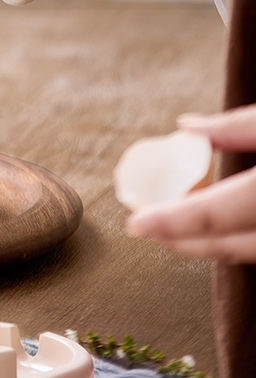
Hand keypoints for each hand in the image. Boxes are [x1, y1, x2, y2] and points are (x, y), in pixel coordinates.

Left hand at [127, 105, 255, 263]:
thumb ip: (237, 127)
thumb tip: (187, 127)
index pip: (216, 213)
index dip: (172, 221)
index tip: (134, 223)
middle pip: (229, 244)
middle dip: (183, 239)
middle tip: (143, 228)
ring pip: (248, 251)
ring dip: (211, 244)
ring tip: (171, 231)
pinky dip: (237, 240)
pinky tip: (215, 230)